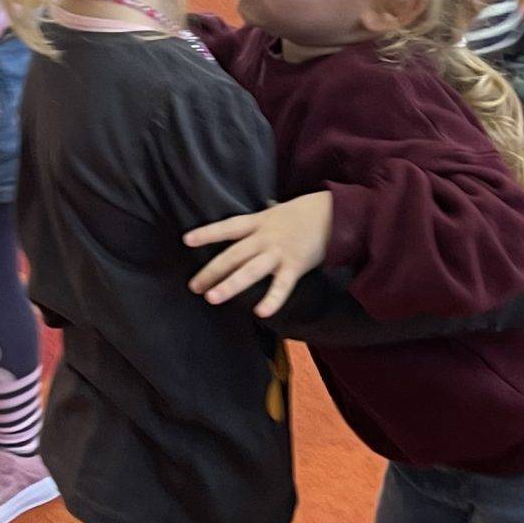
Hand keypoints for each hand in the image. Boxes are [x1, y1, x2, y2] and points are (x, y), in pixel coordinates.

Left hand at [187, 193, 334, 317]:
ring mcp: (279, 252)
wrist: (336, 214)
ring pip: (250, 270)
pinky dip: (272, 299)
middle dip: (212, 271)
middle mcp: (265, 238)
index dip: (208, 233)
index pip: (228, 227)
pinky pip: (281, 286)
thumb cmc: (305, 212)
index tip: (187, 241)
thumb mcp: (279, 210)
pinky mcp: (295, 266)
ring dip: (230, 285)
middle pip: (233, 255)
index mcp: (259, 222)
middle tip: (193, 286)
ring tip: (212, 298)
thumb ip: (264, 216)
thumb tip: (257, 211)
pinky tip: (260, 312)